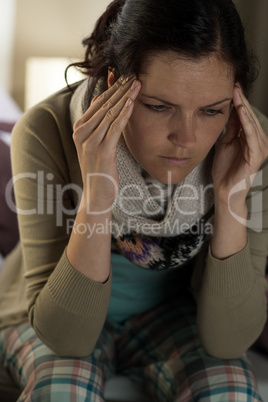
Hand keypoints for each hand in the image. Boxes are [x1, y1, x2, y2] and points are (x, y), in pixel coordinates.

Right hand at [73, 76, 140, 211]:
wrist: (96, 195)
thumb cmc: (99, 169)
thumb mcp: (95, 144)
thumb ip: (97, 123)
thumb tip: (98, 99)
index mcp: (80, 129)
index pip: (97, 102)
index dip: (113, 88)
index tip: (126, 76)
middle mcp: (82, 133)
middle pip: (103, 104)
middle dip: (120, 88)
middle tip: (134, 74)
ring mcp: (90, 142)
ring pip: (109, 113)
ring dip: (125, 96)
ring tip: (137, 83)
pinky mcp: (102, 151)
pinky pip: (114, 128)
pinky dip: (124, 113)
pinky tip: (132, 102)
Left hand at [212, 84, 267, 207]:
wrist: (224, 189)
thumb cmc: (225, 169)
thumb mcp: (226, 142)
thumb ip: (231, 128)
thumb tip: (231, 110)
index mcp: (251, 138)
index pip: (245, 116)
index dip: (238, 101)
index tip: (231, 87)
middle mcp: (258, 140)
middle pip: (249, 117)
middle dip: (241, 100)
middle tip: (234, 85)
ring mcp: (259, 147)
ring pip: (251, 123)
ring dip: (243, 107)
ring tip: (236, 93)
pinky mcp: (257, 154)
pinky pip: (251, 135)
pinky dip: (246, 122)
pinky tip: (241, 111)